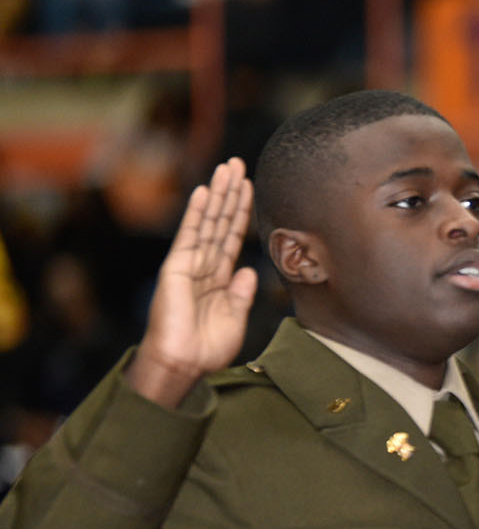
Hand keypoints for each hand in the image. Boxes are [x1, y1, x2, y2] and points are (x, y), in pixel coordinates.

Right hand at [127, 157, 258, 407]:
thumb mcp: (235, 318)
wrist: (183, 364)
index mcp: (220, 278)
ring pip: (208, 221)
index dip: (242, 212)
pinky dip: (197, 212)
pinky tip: (204, 191)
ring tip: (226, 168)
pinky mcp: (177, 267)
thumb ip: (242, 293)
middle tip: (238, 164)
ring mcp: (190, 264)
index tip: (250, 187)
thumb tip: (249, 270)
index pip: (233, 237)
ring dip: (218, 194)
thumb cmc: (207, 349)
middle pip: (221, 222)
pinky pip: (190, 234)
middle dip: (230, 193)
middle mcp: (204, 266)